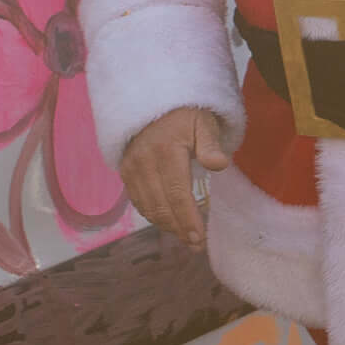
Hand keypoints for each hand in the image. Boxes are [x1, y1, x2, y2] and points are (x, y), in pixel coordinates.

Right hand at [119, 107, 230, 248]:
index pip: (177, 194)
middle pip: (161, 206)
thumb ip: (211, 144)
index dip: (188, 220)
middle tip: (196, 245)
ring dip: (166, 225)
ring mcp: (132, 167)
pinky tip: (167, 221)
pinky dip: (152, 215)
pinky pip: (138, 200)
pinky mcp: (125, 171)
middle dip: (179, 229)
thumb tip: (219, 164)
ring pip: (148, 207)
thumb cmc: (185, 113)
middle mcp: (144, 162)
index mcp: (167, 151)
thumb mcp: (203, 121)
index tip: (200, 239)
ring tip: (185, 237)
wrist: (152, 99)